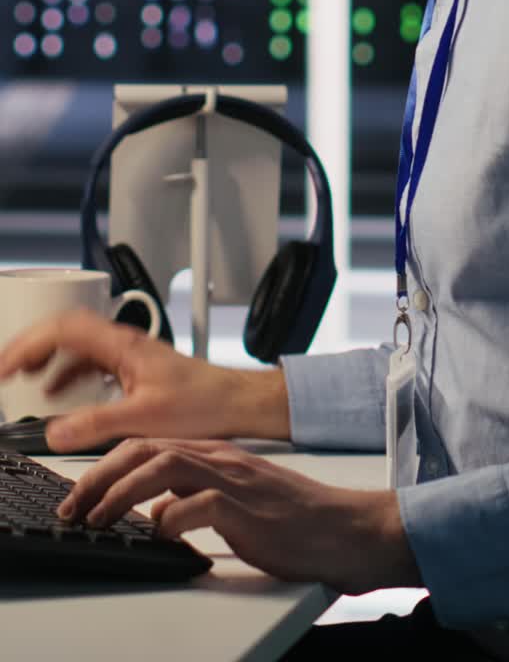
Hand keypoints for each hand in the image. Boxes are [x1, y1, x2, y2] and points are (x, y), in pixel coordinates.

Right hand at [0, 308, 289, 450]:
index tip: (5, 367)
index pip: (63, 329)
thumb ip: (96, 424)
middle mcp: (123, 343)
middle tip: (5, 369)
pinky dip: (67, 373)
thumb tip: (53, 429)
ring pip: (77, 344)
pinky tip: (59, 393)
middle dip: (30, 346)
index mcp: (122, 346)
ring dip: (47, 358)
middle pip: (65, 329)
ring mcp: (129, 353)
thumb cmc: (203, 404)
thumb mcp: (144, 420)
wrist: (236, 403)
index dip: (28, 344)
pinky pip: (91, 361)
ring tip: (22, 377)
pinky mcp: (135, 368)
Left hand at [56, 437, 422, 594]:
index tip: (81, 492)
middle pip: (146, 449)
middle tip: (76, 506)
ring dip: (123, 493)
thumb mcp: (236, 498)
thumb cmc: (292, 516)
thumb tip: (158, 507)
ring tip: (100, 517)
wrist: (340, 526)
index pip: (148, 444)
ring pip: (164, 468)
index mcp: (215, 452)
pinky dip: (171, 518)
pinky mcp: (246, 508)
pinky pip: (200, 505)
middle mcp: (219, 458)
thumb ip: (197, 494)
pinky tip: (160, 531)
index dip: (107, 465)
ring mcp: (233, 479)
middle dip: (102, 476)